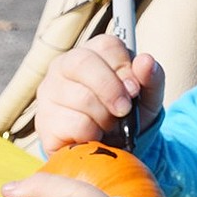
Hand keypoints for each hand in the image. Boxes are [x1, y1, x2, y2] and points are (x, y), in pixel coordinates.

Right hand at [35, 34, 165, 154]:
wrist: (111, 151)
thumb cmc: (126, 115)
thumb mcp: (147, 97)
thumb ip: (151, 78)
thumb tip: (146, 61)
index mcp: (91, 53)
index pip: (106, 45)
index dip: (124, 67)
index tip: (134, 89)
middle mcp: (64, 66)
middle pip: (83, 62)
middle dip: (111, 90)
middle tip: (124, 109)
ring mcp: (49, 93)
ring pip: (81, 97)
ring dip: (105, 117)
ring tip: (107, 124)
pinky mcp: (45, 122)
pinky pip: (75, 125)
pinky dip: (93, 134)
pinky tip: (93, 135)